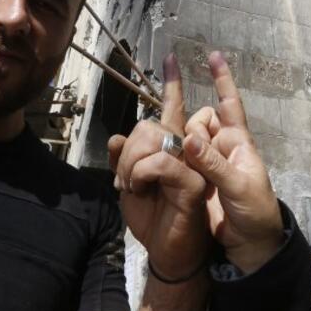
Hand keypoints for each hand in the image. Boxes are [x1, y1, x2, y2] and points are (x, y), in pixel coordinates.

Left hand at [109, 54, 209, 280]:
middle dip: (127, 150)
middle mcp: (185, 151)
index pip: (173, 109)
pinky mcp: (194, 182)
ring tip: (133, 187)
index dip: (172, 83)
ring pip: (154, 138)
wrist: (167, 252)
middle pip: (151, 123)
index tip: (171, 57)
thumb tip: (117, 138)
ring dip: (131, 165)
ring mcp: (192, 164)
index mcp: (172, 148)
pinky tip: (141, 190)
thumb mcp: (129, 186)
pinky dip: (141, 174)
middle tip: (123, 179)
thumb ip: (124, 160)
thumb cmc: (152, 219)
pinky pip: (160, 162)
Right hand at [183, 51, 283, 273]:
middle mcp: (220, 147)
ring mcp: (205, 163)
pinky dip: (169, 160)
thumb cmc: (255, 211)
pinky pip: (177, 159)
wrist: (248, 245)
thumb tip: (187, 138)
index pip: (230, 105)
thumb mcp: (239, 187)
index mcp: (238, 142)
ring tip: (187, 172)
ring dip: (180, 148)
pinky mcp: (192, 179)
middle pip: (199, 121)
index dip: (223, 80)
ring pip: (185, 139)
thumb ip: (213, 164)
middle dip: (193, 132)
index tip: (214, 55)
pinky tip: (160, 171)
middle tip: (194, 158)